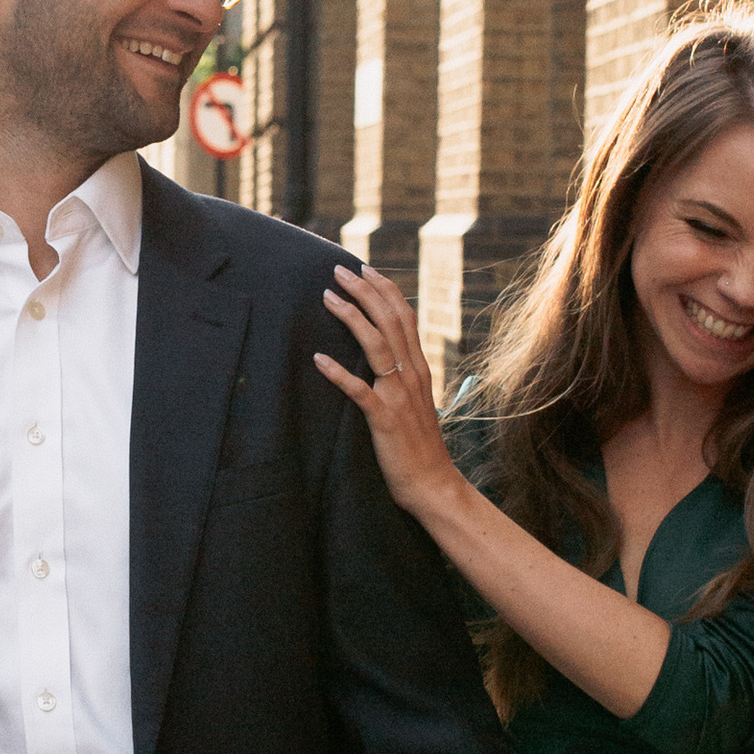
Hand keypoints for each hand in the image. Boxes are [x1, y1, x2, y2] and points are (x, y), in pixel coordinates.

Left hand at [315, 263, 460, 515]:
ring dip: (352, 317)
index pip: (404, 316)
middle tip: (339, 270)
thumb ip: (404, 377)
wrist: (434, 484)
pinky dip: (339, 374)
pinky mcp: (385, 419)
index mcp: (420, 368)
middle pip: (390, 320)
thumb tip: (388, 357)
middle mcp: (412, 375)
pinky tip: (319, 360)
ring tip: (329, 297)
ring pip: (377, 345)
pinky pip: (360, 391)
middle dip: (364, 291)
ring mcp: (399, 396)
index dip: (384, 289)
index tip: (364, 269)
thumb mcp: (417, 402)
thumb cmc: (421, 447)